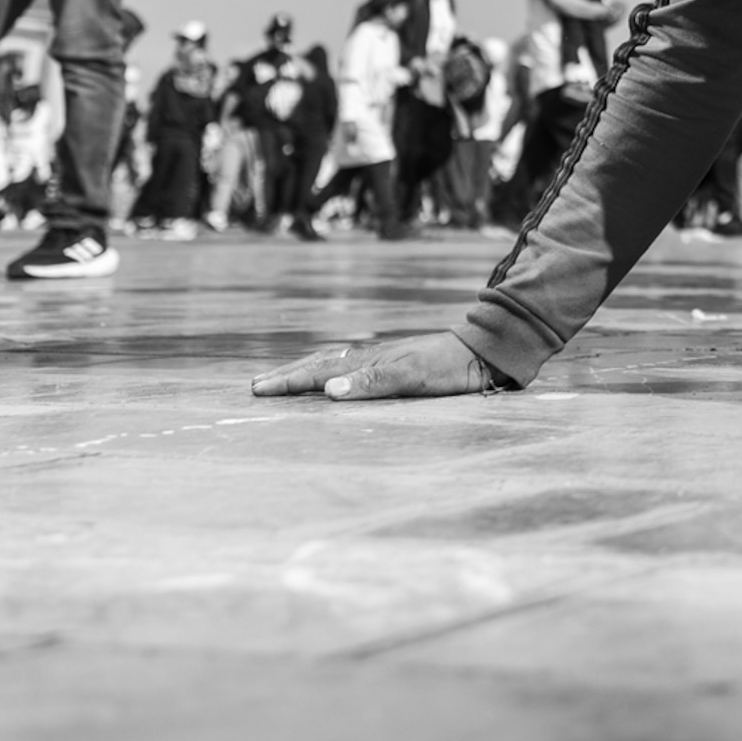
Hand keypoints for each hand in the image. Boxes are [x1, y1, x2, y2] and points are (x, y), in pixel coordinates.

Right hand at [251, 330, 492, 400]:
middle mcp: (371, 358)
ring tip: (284, 378)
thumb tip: (328, 390)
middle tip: (257, 385)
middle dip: (288, 376)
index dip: (289, 383)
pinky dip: (331, 370)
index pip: (318, 374)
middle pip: (320, 365)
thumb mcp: (413, 377)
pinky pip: (352, 366)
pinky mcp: (396, 363)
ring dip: (306, 372)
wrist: (484, 350)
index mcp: (369, 362)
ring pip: (334, 364)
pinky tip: (333, 375)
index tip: (258, 390)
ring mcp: (383, 359)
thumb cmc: (450, 368)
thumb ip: (372, 383)